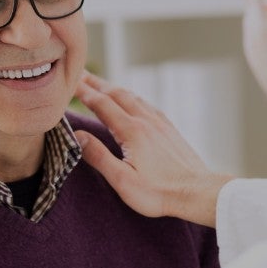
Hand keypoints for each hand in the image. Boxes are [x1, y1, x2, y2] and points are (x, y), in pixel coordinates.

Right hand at [74, 72, 233, 226]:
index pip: (101, 104)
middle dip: (96, 83)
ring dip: (113, 88)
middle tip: (80, 75)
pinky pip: (146, 104)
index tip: (69, 83)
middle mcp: (145, 121)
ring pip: (132, 97)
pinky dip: (132, 96)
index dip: (83, 92)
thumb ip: (99, 156)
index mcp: (132, 131)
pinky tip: (132, 100)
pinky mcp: (169, 129)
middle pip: (116, 94)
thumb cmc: (159, 193)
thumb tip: (78, 136)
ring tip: (101, 84)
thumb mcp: (123, 180)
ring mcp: (159, 123)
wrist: (197, 192)